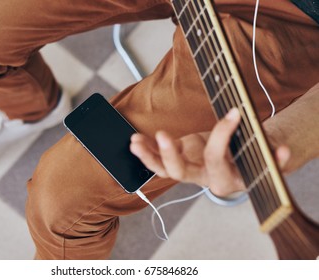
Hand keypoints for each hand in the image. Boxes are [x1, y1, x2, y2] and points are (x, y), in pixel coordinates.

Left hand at [130, 108, 290, 196]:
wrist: (243, 160)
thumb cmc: (253, 158)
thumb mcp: (266, 156)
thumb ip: (274, 156)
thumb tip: (282, 151)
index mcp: (224, 179)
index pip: (216, 158)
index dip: (223, 135)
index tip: (234, 113)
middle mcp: (201, 177)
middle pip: (180, 173)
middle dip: (170, 155)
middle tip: (162, 135)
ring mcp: (188, 168)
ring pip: (162, 169)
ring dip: (147, 155)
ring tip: (134, 141)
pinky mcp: (181, 157)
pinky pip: (159, 159)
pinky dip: (147, 150)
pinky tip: (136, 141)